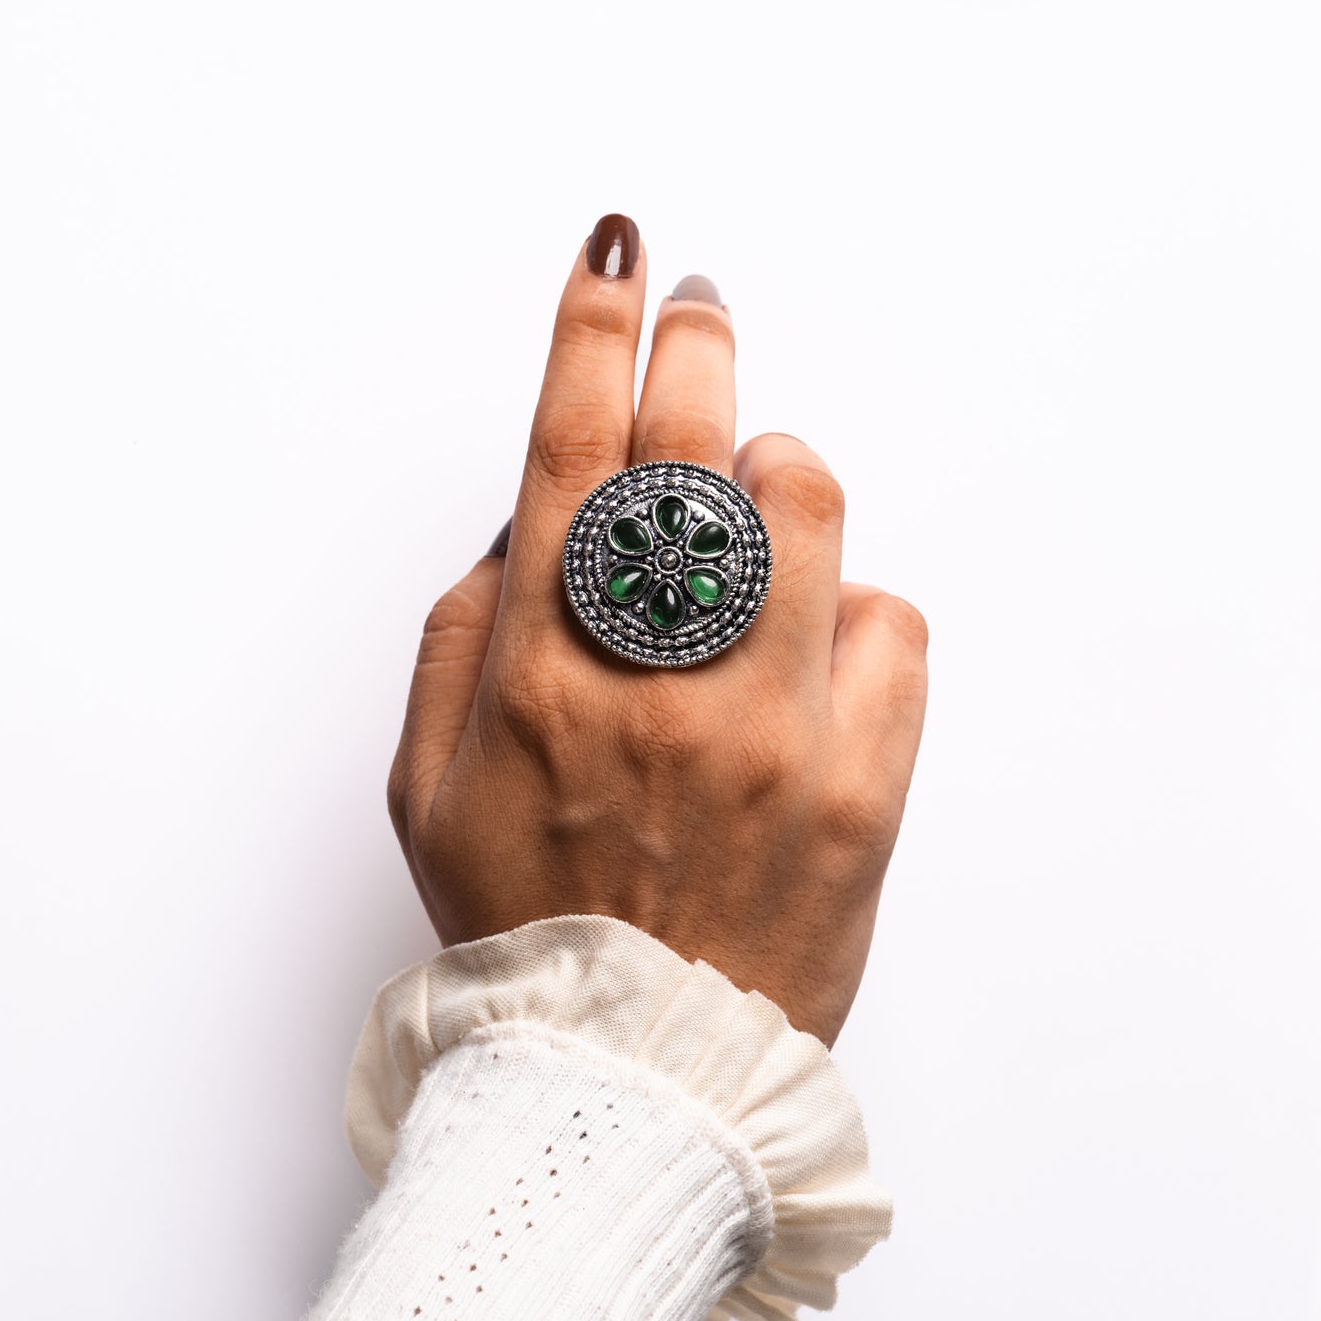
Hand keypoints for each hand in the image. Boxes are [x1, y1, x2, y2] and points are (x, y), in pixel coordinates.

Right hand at [387, 215, 927, 1044]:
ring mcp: (773, 730)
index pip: (567, 453)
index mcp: (541, 674)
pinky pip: (894, 622)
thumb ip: (463, 628)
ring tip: (756, 514)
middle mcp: (657, 683)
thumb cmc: (524, 918)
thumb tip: (532, 519)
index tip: (615, 253)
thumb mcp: (427, 779)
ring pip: (810, 506)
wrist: (639, 1067)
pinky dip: (855, 614)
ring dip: (779, 481)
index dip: (589, 331)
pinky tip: (815, 656)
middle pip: (693, 448)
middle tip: (699, 311)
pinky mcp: (867, 782)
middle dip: (695, 346)